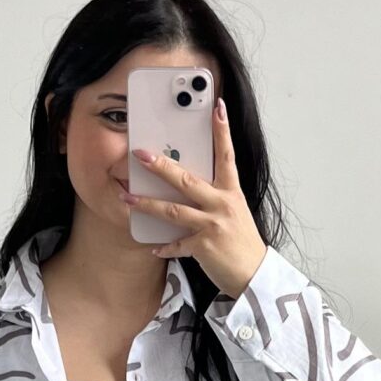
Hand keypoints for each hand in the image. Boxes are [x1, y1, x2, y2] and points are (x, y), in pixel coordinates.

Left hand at [118, 97, 267, 299]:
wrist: (253, 273)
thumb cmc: (240, 241)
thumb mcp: (233, 211)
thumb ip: (214, 195)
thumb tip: (187, 182)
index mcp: (231, 191)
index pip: (227, 155)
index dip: (222, 130)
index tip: (217, 107)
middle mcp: (222, 204)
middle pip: (187, 180)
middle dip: (161, 166)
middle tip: (141, 154)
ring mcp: (213, 225)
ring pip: (173, 210)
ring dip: (147, 204)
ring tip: (127, 197)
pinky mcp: (204, 246)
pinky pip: (176, 244)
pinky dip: (164, 247)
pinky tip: (152, 247)